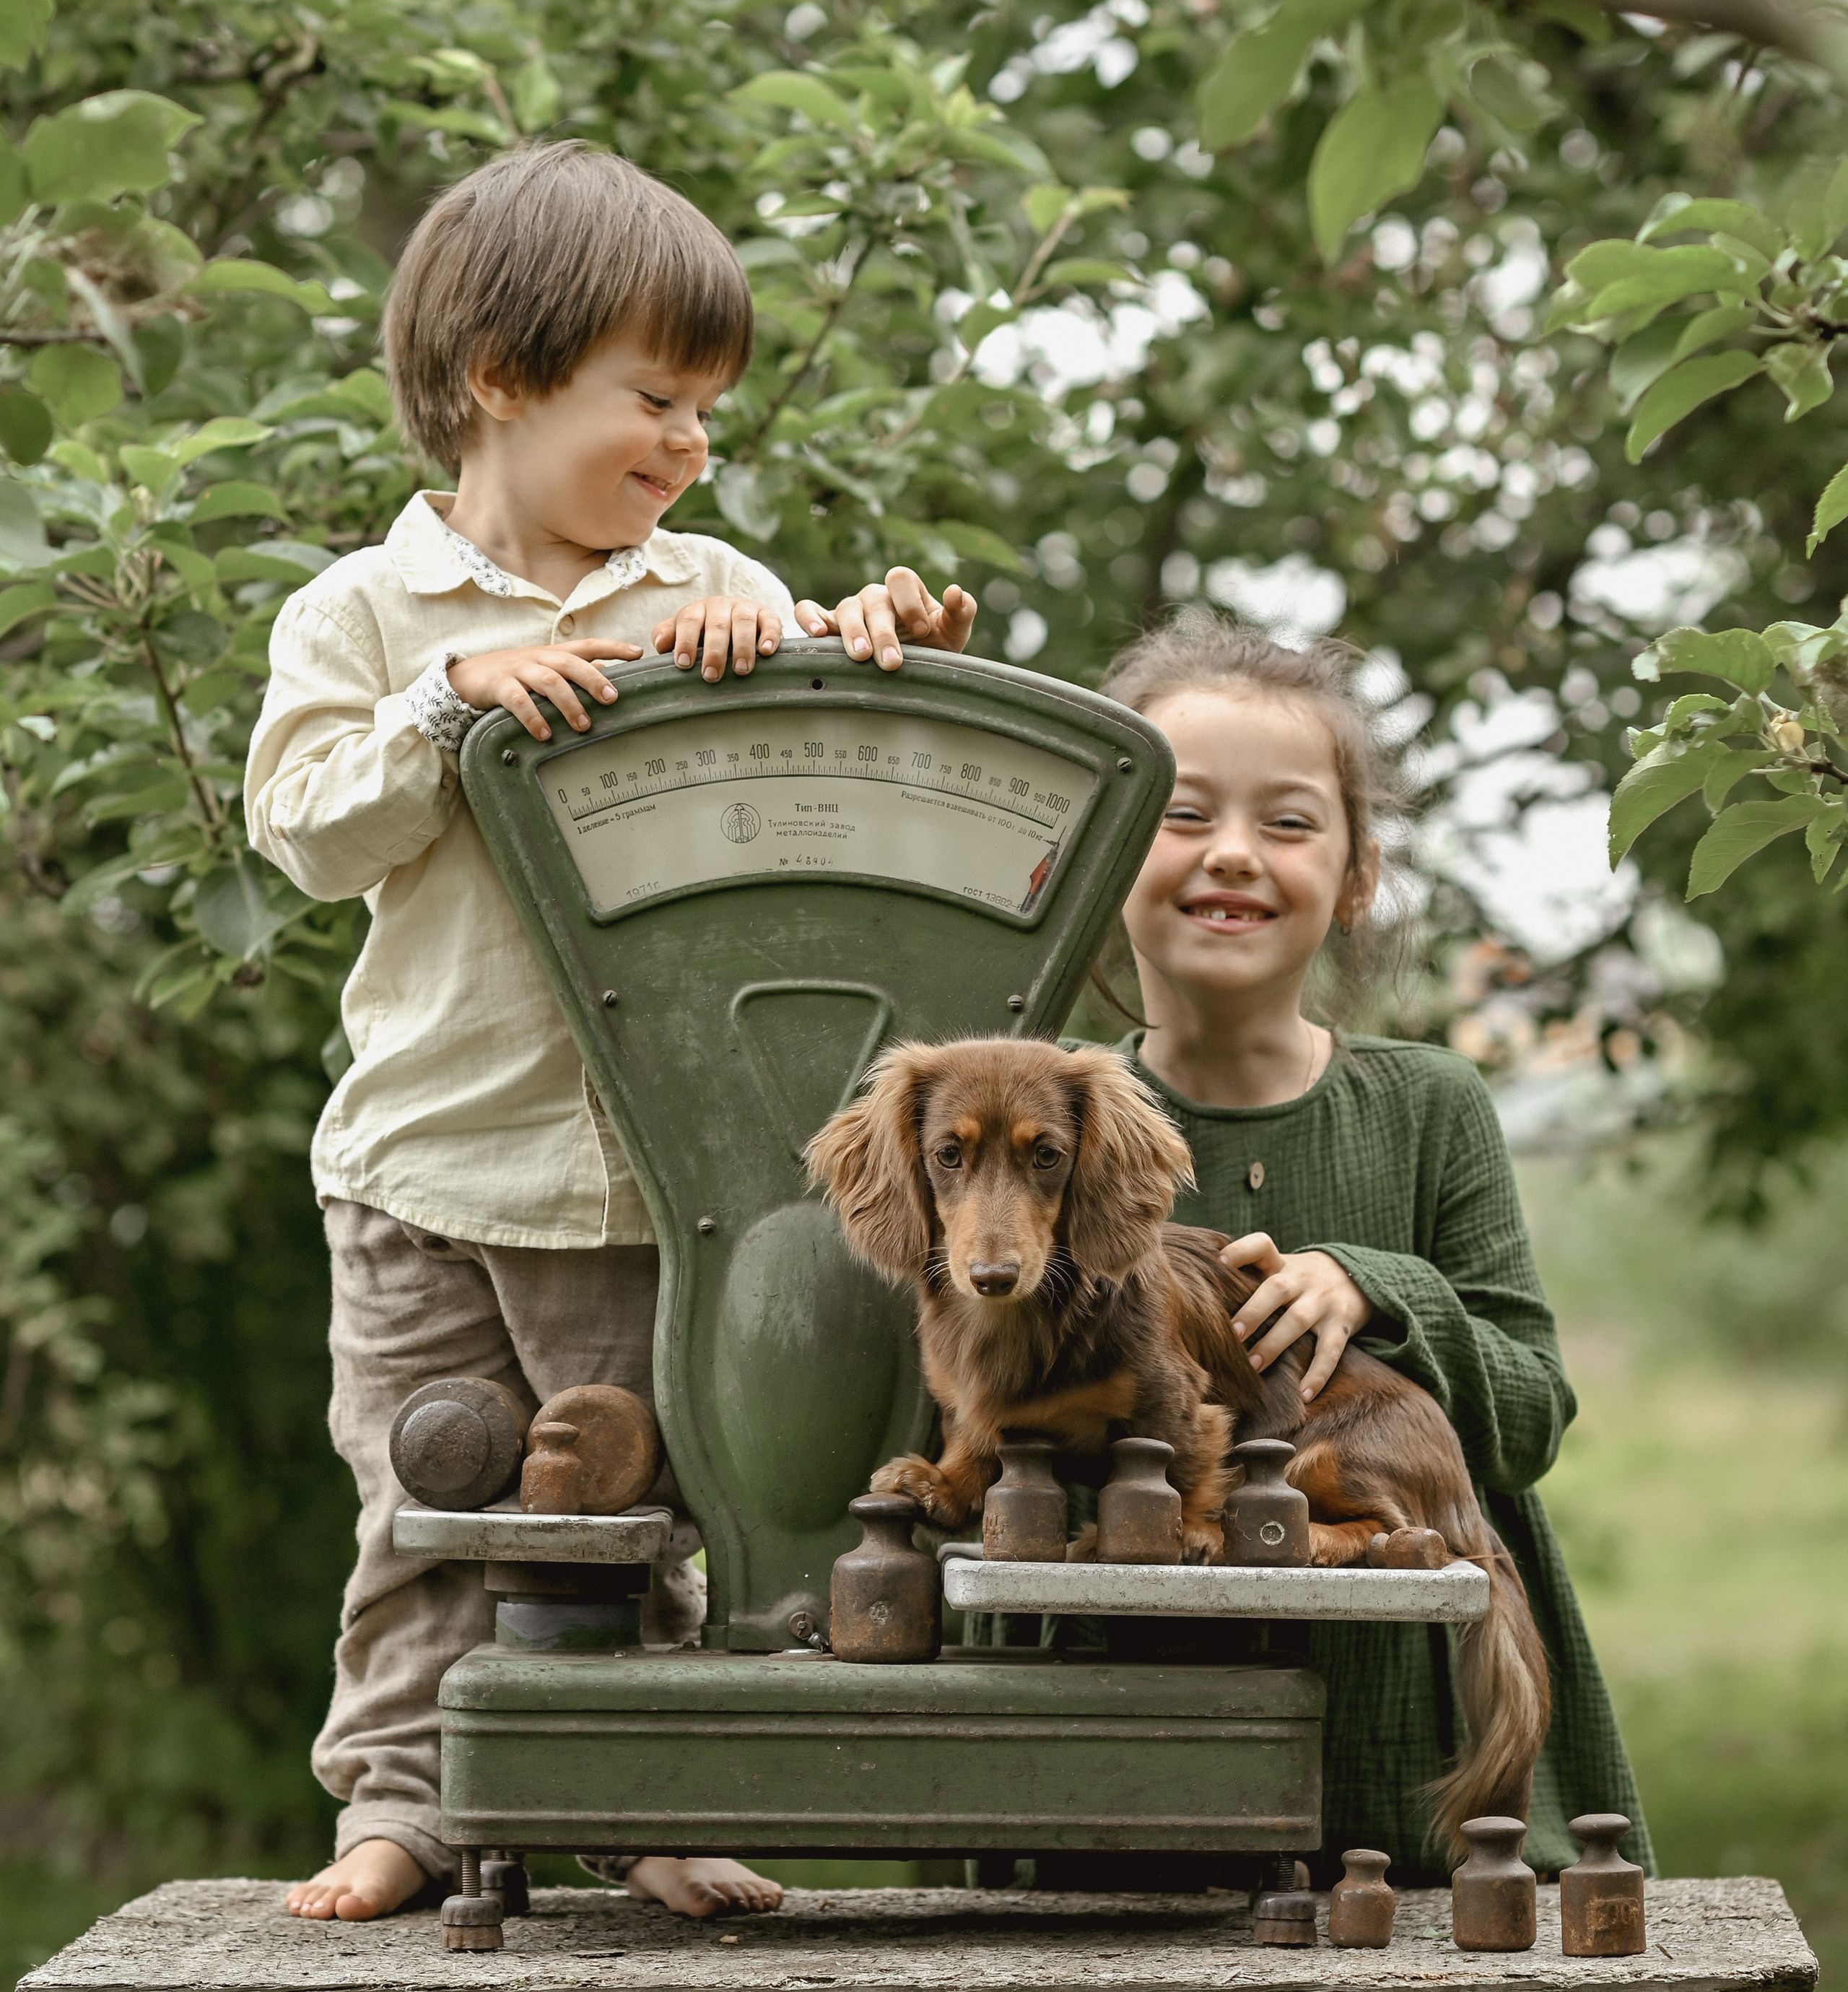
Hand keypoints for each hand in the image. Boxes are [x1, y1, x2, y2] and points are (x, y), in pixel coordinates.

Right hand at [447, 639, 639, 741]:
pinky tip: (545, 734)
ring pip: (548, 681)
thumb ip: (573, 673)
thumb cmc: (513, 675)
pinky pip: (518, 701)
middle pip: (570, 663)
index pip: (587, 645)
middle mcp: (538, 658)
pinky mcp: (498, 686)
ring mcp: (518, 670)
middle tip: (612, 699)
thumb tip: (609, 677)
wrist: (465, 676)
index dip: (612, 647)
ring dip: (568, 703)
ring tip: (583, 724)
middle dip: (594, 679)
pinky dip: (534, 718)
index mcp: (552, 654)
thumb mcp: (544, 670)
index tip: (637, 653)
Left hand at [650, 596, 783, 680]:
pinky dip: (769, 635)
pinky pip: (770, 621)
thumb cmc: (705, 631)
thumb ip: (668, 635)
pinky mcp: (766, 614)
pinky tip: (766, 651)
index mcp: (697, 610)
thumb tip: (660, 645)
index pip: (688, 620)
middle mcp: (721, 605)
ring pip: (743, 622)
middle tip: (711, 675)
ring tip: (740, 669)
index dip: (686, 641)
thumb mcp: (683, 631)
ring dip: (742, 646)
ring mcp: (745, 608)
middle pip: (717, 624)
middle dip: (714, 651)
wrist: (737, 615)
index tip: (684, 664)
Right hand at [795, 567, 977, 669]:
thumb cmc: (931, 647)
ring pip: (845, 608)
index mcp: (904, 590)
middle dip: (884, 633)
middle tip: (892, 662)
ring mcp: (849, 608)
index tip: (923, 631)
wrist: (908, 669)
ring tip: (861, 656)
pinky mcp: (827, 624)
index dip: (911, 602)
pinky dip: (810, 617)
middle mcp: (874, 596)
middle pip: (874, 601)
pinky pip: (809, 610)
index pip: (902, 579)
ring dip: (853, 633)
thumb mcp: (952, 633)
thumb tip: (956, 591)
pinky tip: (819, 634)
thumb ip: (960, 613)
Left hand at [1221, 1232, 1370, 1402]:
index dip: (1240, 1250)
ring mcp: (1324, 1301)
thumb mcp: (1278, 1267)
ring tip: (1254, 1366)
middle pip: (1276, 1289)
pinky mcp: (1343, 1325)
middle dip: (1253, 1311)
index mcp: (1280, 1263)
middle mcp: (1302, 1278)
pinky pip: (1331, 1352)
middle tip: (1233, 1334)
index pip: (1261, 1246)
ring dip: (1275, 1344)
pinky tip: (1302, 1395)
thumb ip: (1247, 1276)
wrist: (1354, 1277)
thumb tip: (1195, 1290)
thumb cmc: (1298, 1279)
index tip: (1219, 1261)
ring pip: (1298, 1320)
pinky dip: (1318, 1375)